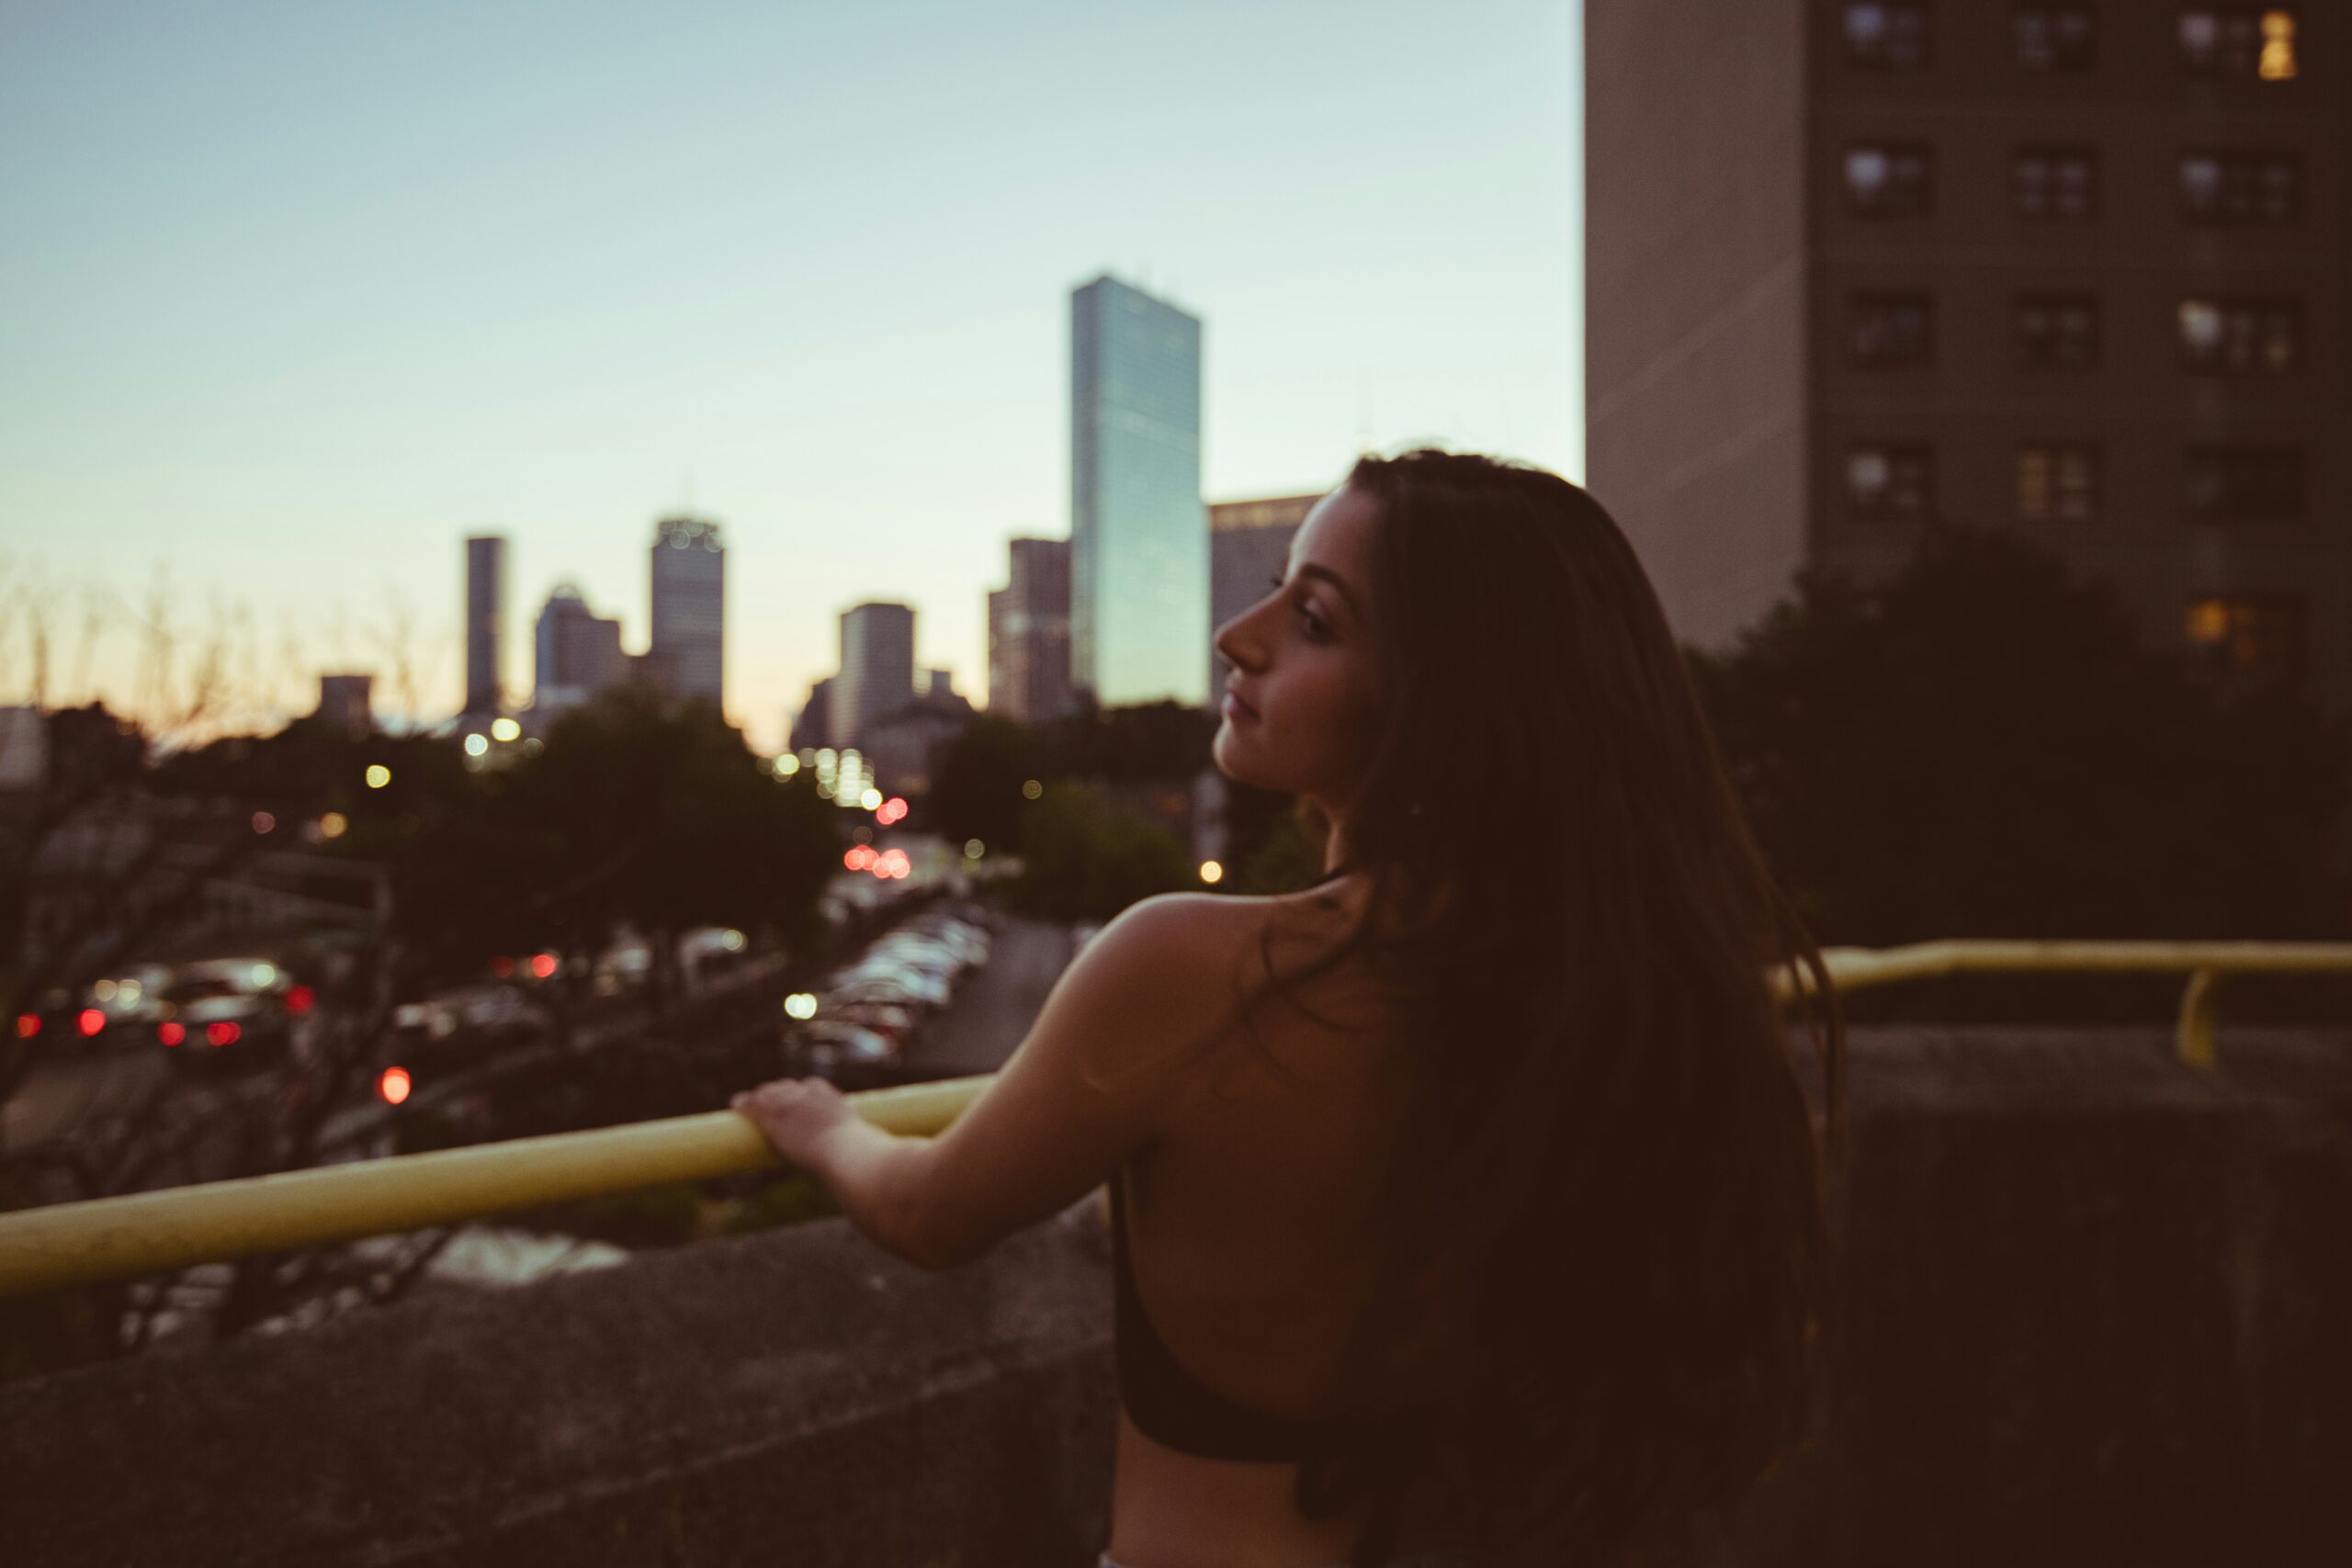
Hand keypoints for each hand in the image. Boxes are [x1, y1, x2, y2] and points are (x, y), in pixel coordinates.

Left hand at [731, 1076, 857, 1170]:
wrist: (845, 1153)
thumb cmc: (859, 1156)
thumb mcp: (861, 1146)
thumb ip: (858, 1148)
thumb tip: (865, 1168)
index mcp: (833, 1100)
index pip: (813, 1086)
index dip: (802, 1092)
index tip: (799, 1100)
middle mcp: (810, 1096)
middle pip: (788, 1087)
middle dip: (779, 1093)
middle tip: (772, 1104)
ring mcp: (791, 1106)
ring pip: (768, 1094)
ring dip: (760, 1098)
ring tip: (749, 1104)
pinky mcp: (774, 1120)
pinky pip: (754, 1107)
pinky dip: (744, 1105)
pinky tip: (735, 1105)